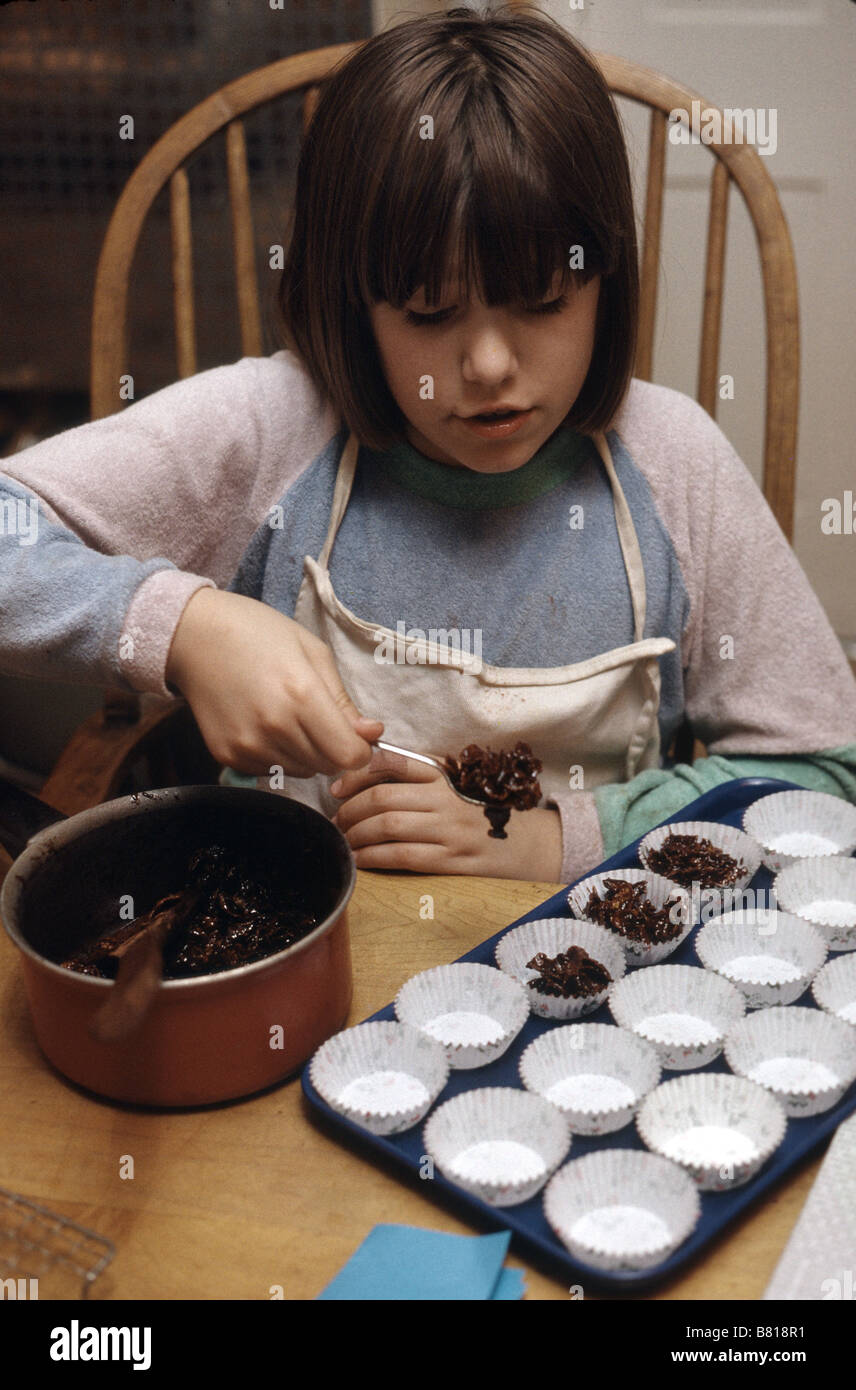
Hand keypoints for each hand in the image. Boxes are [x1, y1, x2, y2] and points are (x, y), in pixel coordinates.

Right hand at [165, 588, 383, 776]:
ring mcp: (248, 745)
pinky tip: (265, 724)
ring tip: (289, 716)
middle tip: (320, 718)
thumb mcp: (313, 653)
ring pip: (301, 771)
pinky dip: (278, 755)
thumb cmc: (259, 634)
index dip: (361, 749)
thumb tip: (371, 733)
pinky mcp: (228, 755)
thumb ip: (343, 700)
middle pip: (327, 766)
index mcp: (302, 696)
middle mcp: (275, 727)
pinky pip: (271, 770)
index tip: (357, 734)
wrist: (195, 637)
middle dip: (335, 748)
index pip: (349, 755)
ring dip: (307, 753)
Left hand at [330, 747, 562, 879]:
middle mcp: (446, 799)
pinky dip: (373, 858)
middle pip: (383, 798)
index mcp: (443, 776)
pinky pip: (402, 856)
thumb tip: (361, 780)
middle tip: (336, 822)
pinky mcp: (452, 861)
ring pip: (387, 827)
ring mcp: (450, 830)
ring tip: (345, 842)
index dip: (357, 773)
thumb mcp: (452, 788)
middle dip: (349, 811)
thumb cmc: (478, 816)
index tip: (336, 787)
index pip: (393, 762)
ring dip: (356, 836)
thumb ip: (415, 780)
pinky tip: (360, 862)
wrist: (526, 846)